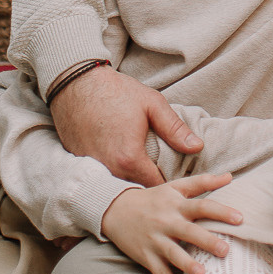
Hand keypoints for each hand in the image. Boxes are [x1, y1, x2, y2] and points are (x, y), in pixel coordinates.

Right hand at [50, 65, 202, 187]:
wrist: (75, 82)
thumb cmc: (115, 91)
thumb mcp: (152, 105)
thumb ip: (175, 129)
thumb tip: (197, 147)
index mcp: (129, 158)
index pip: (156, 186)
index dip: (169, 185)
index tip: (177, 179)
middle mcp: (108, 169)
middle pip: (136, 191)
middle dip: (150, 188)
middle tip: (161, 175)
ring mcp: (91, 168)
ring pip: (117, 186)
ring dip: (130, 182)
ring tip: (143, 171)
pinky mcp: (79, 163)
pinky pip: (102, 177)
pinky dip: (112, 174)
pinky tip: (120, 163)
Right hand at [101, 175, 242, 273]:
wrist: (115, 209)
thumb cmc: (153, 199)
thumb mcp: (175, 187)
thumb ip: (203, 182)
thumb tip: (230, 176)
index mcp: (177, 205)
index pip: (202, 206)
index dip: (220, 211)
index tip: (240, 219)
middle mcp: (167, 222)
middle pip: (189, 231)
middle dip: (206, 241)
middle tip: (225, 250)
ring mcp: (156, 241)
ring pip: (173, 254)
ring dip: (187, 265)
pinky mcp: (146, 256)